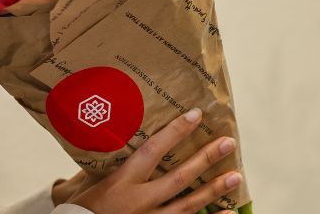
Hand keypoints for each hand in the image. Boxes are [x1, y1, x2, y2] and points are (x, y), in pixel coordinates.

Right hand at [62, 108, 241, 213]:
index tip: (195, 115)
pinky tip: (227, 213)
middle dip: (204, 159)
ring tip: (236, 176)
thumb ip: (113, 166)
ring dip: (213, 190)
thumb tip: (126, 141)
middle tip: (228, 143)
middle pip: (178, 178)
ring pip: (188, 205)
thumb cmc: (84, 207)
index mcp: (121, 181)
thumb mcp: (95, 182)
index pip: (152, 151)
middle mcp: (138, 200)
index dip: (174, 132)